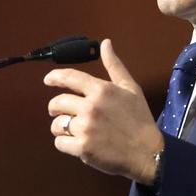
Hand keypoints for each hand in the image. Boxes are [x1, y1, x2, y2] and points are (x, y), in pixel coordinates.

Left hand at [44, 39, 163, 184]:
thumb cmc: (140, 119)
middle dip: (54, 107)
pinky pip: (60, 143)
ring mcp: (86, 128)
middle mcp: (90, 107)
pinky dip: (64, 143)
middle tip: (58, 112)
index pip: (70, 78)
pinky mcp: (83, 148)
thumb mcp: (131, 88)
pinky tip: (75, 143)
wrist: (147, 152)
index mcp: (101, 90)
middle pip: (57, 102)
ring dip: (60, 127)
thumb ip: (114, 66)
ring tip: (71, 130)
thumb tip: (105, 43)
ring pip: (57, 124)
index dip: (55, 77)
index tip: (47, 80)